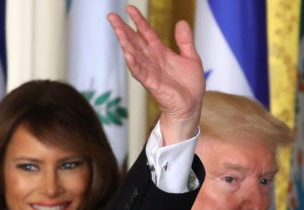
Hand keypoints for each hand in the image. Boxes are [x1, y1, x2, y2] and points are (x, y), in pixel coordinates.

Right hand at [107, 5, 204, 144]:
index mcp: (161, 52)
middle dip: (123, 29)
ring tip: (117, 30)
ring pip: (134, 54)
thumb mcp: (191, 58)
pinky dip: (134, 64)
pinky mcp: (152, 84)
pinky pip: (140, 73)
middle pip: (135, 41)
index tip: (129, 8)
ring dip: (125, 43)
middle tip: (111, 16)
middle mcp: (153, 60)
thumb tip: (181, 22)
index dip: (138, 20)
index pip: (146, 33)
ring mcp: (151, 72)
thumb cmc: (189, 85)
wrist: (191, 106)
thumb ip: (185, 41)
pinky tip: (127, 54)